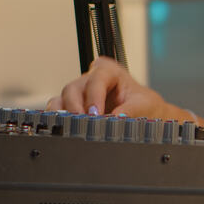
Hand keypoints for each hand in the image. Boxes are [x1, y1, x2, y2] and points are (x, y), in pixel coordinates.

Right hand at [46, 56, 177, 118]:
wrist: (146, 117)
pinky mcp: (72, 109)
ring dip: (64, 116)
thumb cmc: (145, 106)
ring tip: (72, 129)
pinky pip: (57, 113)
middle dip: (76, 109)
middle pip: (73, 89)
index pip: (95, 79)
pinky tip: (66, 131)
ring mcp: (79, 94)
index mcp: (109, 71)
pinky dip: (59, 122)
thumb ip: (130, 110)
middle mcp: (91, 80)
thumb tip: (115, 117)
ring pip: (60, 101)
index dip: (94, 97)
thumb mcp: (144, 105)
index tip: (96, 115)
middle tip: (83, 125)